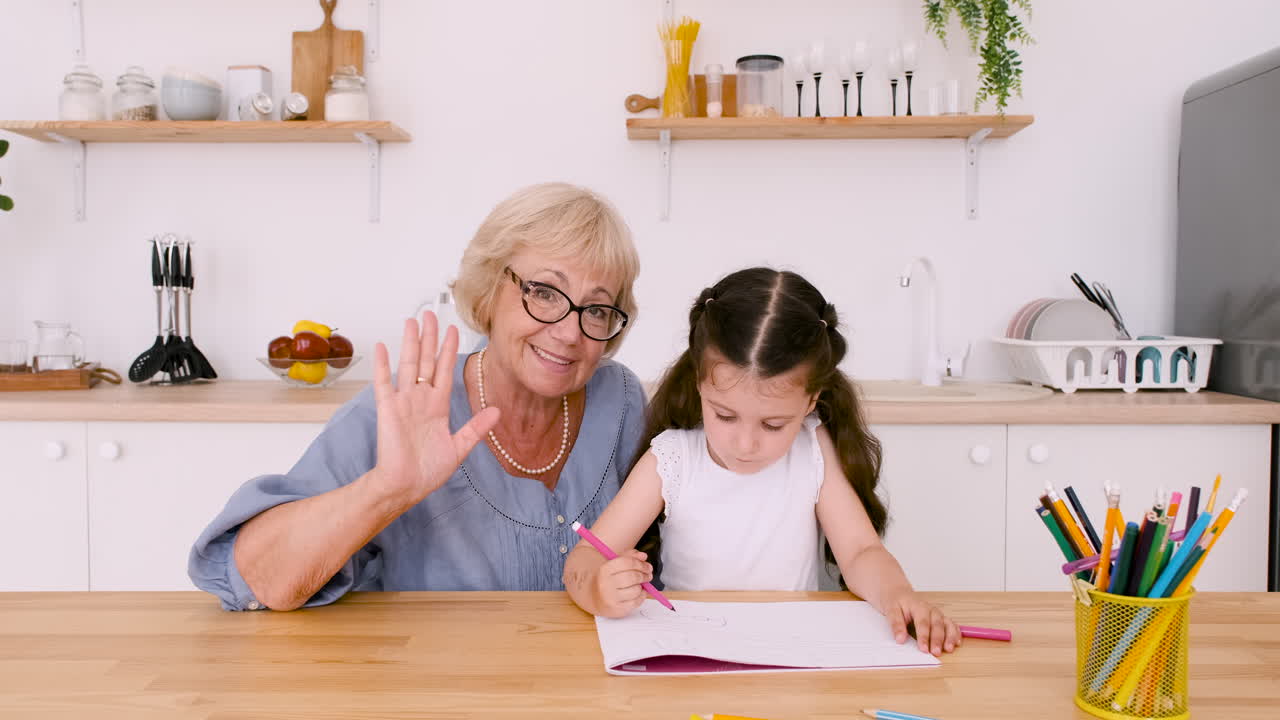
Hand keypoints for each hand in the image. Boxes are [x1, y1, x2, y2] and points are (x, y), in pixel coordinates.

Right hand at [368, 312, 499, 507]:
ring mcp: (404, 402)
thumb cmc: (427, 472)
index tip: (453, 330)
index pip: (445, 371)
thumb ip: (476, 428)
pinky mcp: (388, 410)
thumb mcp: (459, 448)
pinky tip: (383, 347)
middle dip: (430, 337)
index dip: (449, 350)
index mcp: (438, 407)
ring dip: (411, 343)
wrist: (405, 486)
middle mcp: (421, 399)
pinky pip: (384, 383)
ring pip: (408, 365)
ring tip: (412, 321)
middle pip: (427, 361)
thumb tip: (497, 410)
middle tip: (431, 314)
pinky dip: (382, 365)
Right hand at [593, 550, 652, 617]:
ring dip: (641, 587)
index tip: (647, 566)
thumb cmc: (608, 579)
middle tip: (648, 576)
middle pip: (633, 577)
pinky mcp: (616, 609)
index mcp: (605, 569)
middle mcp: (606, 583)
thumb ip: (630, 557)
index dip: (640, 564)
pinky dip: (641, 596)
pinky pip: (636, 602)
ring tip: (640, 585)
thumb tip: (643, 556)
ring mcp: (611, 598)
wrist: (594, 597)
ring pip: (636, 590)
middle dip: (644, 576)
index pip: (627, 563)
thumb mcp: (615, 564)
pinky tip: (638, 593)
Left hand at [883, 590, 960, 655]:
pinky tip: (957, 642)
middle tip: (936, 653)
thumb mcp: (891, 610)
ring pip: (947, 624)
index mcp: (918, 606)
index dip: (923, 636)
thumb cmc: (896, 602)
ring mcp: (937, 614)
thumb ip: (896, 624)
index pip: (922, 622)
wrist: (900, 594)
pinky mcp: (941, 619)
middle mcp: (931, 610)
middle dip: (937, 640)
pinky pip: (951, 625)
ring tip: (949, 649)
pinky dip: (956, 633)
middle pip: (937, 624)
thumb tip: (900, 639)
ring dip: (950, 637)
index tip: (923, 649)